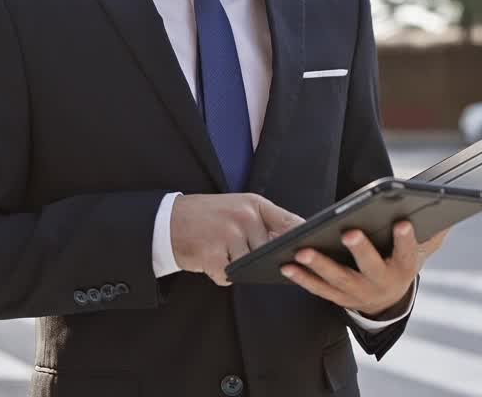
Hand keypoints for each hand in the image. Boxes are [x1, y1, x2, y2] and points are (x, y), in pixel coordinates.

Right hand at [170, 193, 304, 285]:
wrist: (167, 220)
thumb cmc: (208, 217)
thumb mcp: (239, 208)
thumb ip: (265, 223)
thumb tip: (294, 246)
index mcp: (255, 204)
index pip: (291, 223)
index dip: (304, 240)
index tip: (314, 250)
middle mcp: (245, 217)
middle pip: (269, 252)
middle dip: (258, 258)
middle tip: (236, 249)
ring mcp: (228, 235)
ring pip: (248, 266)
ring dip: (235, 266)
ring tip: (219, 250)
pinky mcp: (213, 255)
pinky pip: (227, 276)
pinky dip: (219, 274)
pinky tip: (208, 259)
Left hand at [280, 221, 449, 317]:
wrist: (388, 302)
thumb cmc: (400, 263)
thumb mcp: (421, 251)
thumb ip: (432, 234)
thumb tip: (445, 215)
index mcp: (403, 269)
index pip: (408, 254)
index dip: (406, 240)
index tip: (403, 222)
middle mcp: (380, 283)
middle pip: (371, 267)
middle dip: (361, 250)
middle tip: (349, 232)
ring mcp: (358, 293)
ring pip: (338, 280)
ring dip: (320, 266)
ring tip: (302, 251)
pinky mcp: (338, 298)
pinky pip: (318, 289)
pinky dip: (302, 278)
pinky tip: (287, 265)